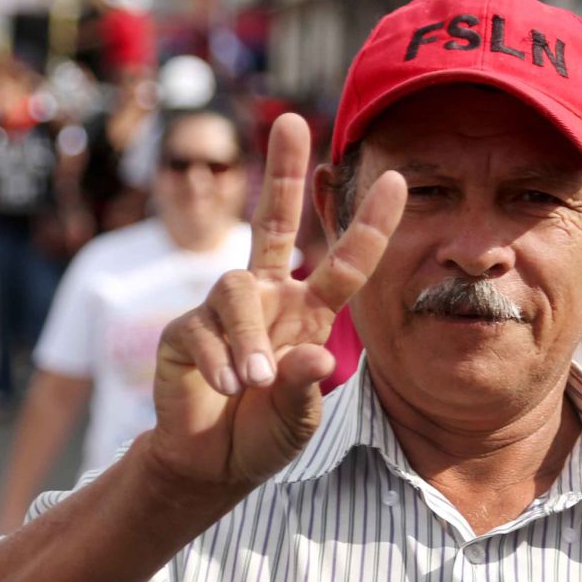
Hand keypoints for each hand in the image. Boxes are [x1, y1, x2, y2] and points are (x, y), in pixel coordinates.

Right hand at [148, 114, 405, 490]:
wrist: (212, 461)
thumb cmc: (265, 431)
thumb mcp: (298, 417)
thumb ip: (306, 386)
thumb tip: (311, 356)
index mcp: (309, 311)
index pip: (345, 262)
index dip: (370, 223)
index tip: (397, 178)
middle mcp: (269, 296)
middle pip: (273, 221)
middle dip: (282, 170)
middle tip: (291, 120)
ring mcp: (224, 308)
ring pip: (236, 288)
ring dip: (248, 338)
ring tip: (252, 383)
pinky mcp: (185, 328)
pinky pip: (204, 330)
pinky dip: (218, 363)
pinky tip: (223, 389)